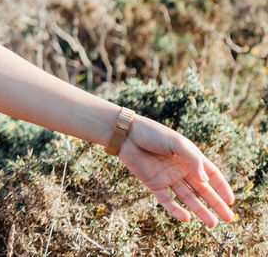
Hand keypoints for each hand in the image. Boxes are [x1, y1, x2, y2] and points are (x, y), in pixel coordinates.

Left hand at [116, 114, 235, 226]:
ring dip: (199, 210)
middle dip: (216, 203)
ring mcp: (167, 177)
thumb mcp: (177, 143)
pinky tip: (186, 218)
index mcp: (189, 157)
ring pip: (187, 197)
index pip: (211, 174)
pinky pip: (166, 200)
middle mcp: (180, 169)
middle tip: (228, 218)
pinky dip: (175, 209)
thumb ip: (192, 160)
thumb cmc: (152, 134)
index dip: (221, 187)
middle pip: (202, 189)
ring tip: (212, 223)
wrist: (125, 134)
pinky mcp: (153, 183)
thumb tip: (205, 181)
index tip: (231, 201)